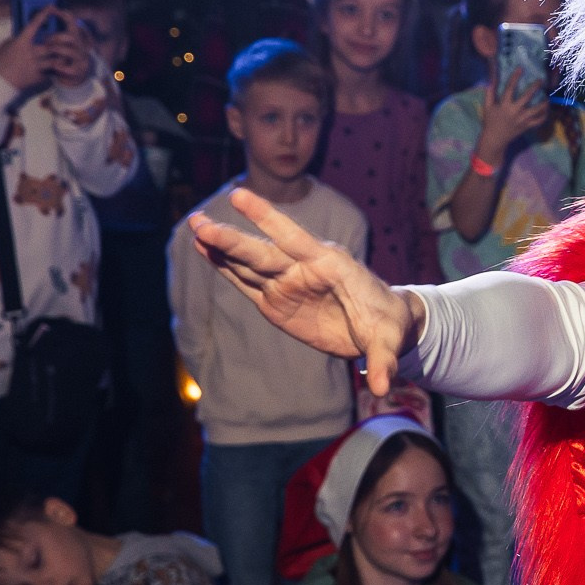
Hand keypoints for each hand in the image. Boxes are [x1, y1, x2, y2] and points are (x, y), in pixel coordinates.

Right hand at [0, 6, 69, 92]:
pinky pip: (52, 70)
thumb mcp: (7, 45)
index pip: (33, 25)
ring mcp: (36, 66)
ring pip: (56, 59)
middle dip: (58, 42)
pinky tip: (53, 67)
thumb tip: (29, 32)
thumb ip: (19, 38)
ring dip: (60, 56)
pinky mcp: (39, 77)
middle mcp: (30, 53)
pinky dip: (54, 68)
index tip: (50, 7)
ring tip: (61, 55)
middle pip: (51, 45)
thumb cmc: (0, 62)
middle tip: (61, 40)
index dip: (42, 15)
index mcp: (20, 43)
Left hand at [39, 15, 94, 89]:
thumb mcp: (60, 44)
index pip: (73, 22)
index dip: (64, 15)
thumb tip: (44, 15)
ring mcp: (80, 59)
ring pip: (72, 51)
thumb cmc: (61, 58)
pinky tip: (53, 66)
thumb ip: (55, 34)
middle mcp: (80, 47)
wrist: (69, 78)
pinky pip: (70, 68)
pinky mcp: (77, 71)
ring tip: (49, 53)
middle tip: (45, 41)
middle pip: (73, 37)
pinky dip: (61, 67)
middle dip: (57, 37)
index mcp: (75, 37)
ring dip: (58, 50)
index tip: (52, 9)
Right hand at [189, 187, 420, 389]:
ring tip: (196, 228)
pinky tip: (205, 251)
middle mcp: (304, 268)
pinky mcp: (277, 301)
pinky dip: (226, 268)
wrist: (384, 325)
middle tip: (200, 223)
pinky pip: (247, 283)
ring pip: (249, 264)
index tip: (239, 196)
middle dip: (233, 240)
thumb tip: (381, 387)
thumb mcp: (389, 342)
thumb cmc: (389, 325)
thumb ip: (381, 360)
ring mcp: (288, 284)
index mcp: (331, 265)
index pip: (294, 238)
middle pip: (263, 253)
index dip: (267, 217)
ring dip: (222, 248)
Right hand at [476, 75, 551, 165]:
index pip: (510, 88)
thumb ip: (489, 93)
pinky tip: (547, 110)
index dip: (515, 77)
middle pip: (527, 97)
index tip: (520, 69)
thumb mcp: (487, 107)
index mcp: (504, 105)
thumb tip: (491, 80)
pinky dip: (544, 116)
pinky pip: (538, 121)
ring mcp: (522, 120)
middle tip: (541, 80)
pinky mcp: (526, 126)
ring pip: (536, 110)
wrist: (495, 139)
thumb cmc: (490, 121)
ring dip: (543, 103)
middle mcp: (514, 111)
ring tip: (548, 97)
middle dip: (535, 87)